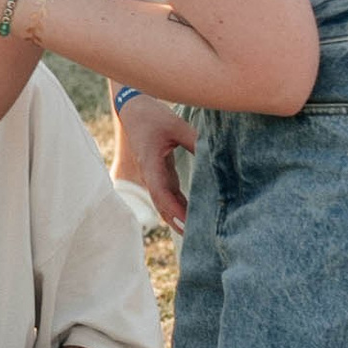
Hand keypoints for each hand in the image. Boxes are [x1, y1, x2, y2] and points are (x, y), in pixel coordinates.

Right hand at [112, 93, 193, 228]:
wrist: (134, 110)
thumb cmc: (152, 116)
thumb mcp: (175, 124)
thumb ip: (194, 139)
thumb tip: (214, 153)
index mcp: (151, 165)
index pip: (161, 193)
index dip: (173, 209)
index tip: (187, 222)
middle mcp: (151, 175)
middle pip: (162, 205)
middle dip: (177, 221)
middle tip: (196, 237)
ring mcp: (155, 176)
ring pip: (166, 203)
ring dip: (179, 217)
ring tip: (197, 232)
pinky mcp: (161, 174)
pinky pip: (169, 195)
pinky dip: (180, 206)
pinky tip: (194, 215)